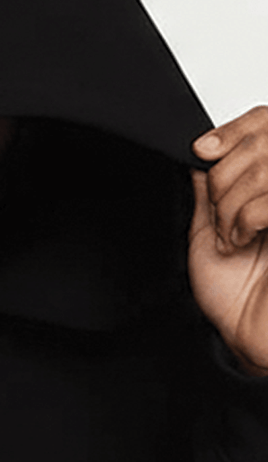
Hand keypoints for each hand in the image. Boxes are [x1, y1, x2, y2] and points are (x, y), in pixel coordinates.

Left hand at [188, 106, 267, 373]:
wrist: (247, 339)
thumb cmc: (232, 293)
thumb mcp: (207, 228)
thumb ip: (209, 187)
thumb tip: (202, 147)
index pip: (267, 125)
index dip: (236, 130)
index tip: (203, 149)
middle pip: (263, 143)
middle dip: (223, 176)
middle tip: (217, 211)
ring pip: (263, 171)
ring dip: (230, 202)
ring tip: (229, 233)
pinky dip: (245, 216)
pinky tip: (242, 239)